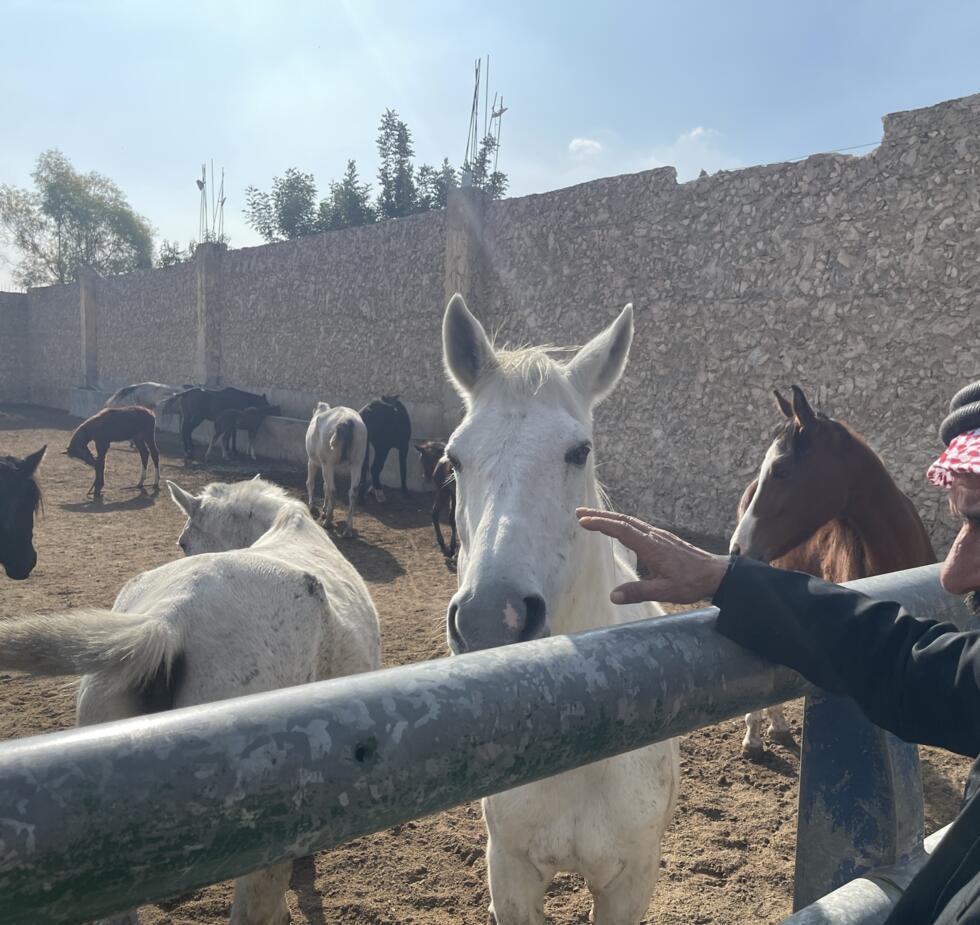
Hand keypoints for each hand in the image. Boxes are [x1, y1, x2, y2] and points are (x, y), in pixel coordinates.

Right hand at [576, 508, 729, 604]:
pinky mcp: (663, 538)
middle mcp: (653, 536)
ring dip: (610, 517)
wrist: (715, 573)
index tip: (583, 522)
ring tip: (592, 517)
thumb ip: (638, 592)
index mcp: (651, 546)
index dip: (601, 525)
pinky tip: (618, 527)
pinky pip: (637, 525)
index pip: (621, 530)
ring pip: (630, 520)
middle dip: (599, 515)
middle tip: (579, 512)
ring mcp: (659, 535)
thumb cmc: (691, 582)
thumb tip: (613, 595)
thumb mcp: (664, 591)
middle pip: (623, 520)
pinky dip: (621, 522)